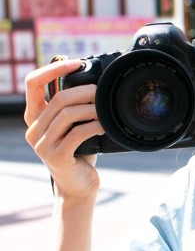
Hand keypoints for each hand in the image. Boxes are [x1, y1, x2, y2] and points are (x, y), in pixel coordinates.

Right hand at [24, 60, 104, 201]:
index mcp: (34, 117)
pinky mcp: (56, 157)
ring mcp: (42, 144)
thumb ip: (72, 107)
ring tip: (105, 109)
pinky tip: (103, 126)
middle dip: (84, 91)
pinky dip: (93, 126)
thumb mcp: (72, 127)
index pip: (33, 82)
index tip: (77, 63)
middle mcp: (33, 129)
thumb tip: (93, 81)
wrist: (78, 187)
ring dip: (91, 109)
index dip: (53, 68)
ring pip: (67, 114)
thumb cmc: (79, 153)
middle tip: (102, 91)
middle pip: (58, 98)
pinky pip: (76, 133)